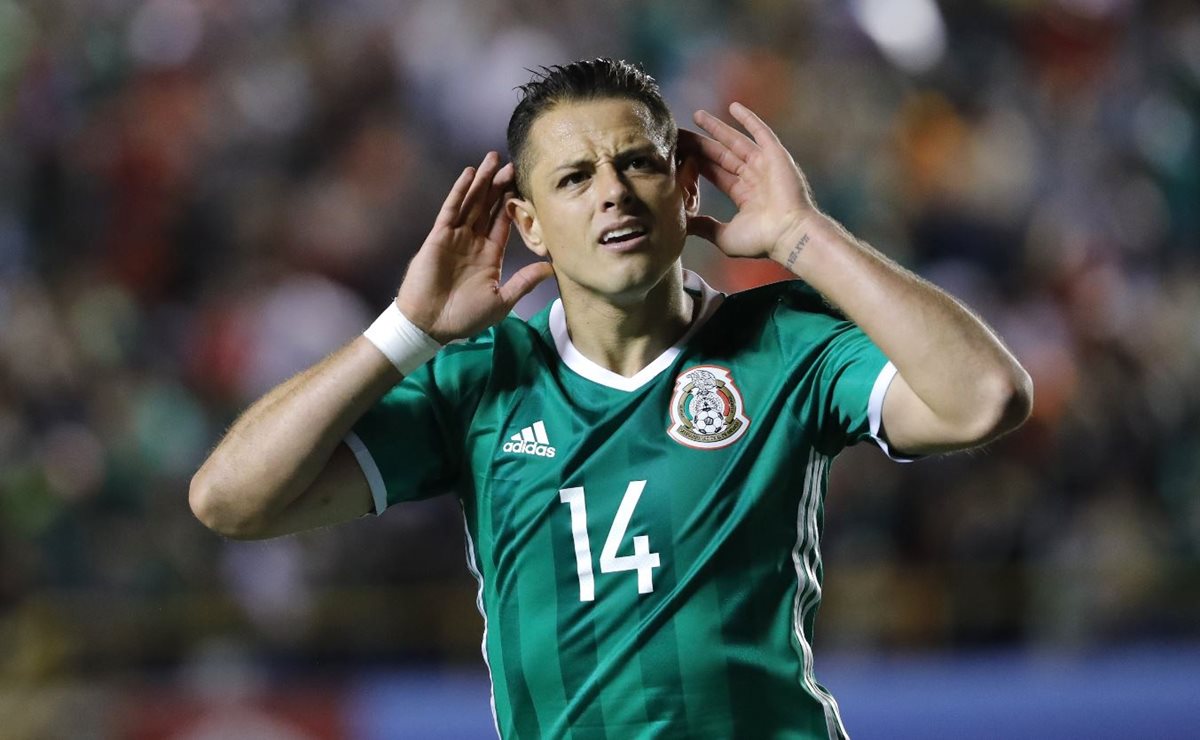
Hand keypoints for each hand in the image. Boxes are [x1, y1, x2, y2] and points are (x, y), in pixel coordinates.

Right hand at [396, 152, 553, 342]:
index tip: (524, 185)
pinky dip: (460, 191)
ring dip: (482, 181)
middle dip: (500, 185)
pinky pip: (451, 209)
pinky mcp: (438, 237)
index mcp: (489, 255)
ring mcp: (455, 237)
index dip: (513, 204)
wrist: (431, 325)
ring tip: (493, 159)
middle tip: (513, 163)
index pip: (503, 223)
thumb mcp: (501, 301)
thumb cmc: (464, 317)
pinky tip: (470, 174)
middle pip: (489, 206)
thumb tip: (551, 268)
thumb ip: (524, 282)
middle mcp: (473, 242)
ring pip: (471, 202)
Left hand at [684, 103, 820, 265]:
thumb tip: (682, 225)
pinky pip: (761, 132)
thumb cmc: (761, 240)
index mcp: (744, 195)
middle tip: (680, 132)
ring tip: (697, 116)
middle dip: (701, 143)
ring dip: (717, 128)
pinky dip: (749, 119)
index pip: (715, 173)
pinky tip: (733, 107)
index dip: (697, 162)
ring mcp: (765, 165)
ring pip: (736, 141)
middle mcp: (754, 177)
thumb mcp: (724, 235)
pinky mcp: (776, 155)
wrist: (788, 234)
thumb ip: (704, 227)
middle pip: (721, 155)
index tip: (678, 153)